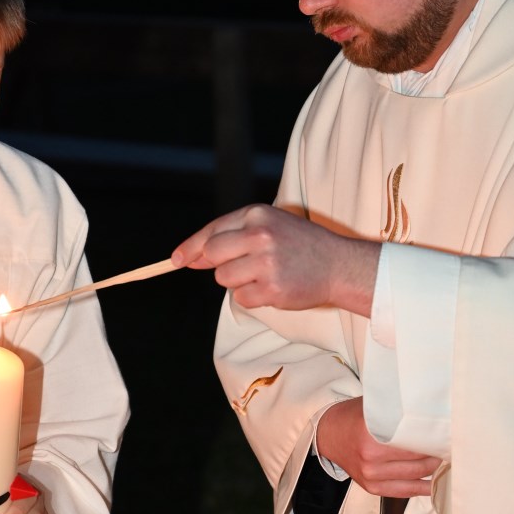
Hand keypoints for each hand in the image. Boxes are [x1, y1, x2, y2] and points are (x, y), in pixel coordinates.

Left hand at [172, 204, 378, 315]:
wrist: (339, 265)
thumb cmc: (301, 244)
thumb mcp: (270, 226)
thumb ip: (232, 236)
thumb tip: (192, 257)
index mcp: (257, 214)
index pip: (212, 231)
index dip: (191, 247)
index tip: (175, 259)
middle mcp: (260, 235)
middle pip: (213, 255)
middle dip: (220, 264)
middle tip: (243, 265)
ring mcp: (266, 263)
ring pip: (224, 279)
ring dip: (238, 282)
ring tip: (265, 274)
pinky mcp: (272, 288)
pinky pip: (242, 298)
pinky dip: (253, 297)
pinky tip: (273, 287)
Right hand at [318, 398, 439, 496]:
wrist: (328, 435)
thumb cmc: (353, 418)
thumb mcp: (373, 408)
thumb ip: (397, 412)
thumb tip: (428, 410)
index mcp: (371, 438)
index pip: (414, 443)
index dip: (434, 439)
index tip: (447, 434)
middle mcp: (371, 461)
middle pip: (418, 462)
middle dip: (437, 454)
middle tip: (449, 446)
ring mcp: (371, 477)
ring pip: (415, 477)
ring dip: (432, 470)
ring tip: (444, 459)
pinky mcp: (372, 488)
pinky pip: (404, 492)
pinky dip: (421, 488)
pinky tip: (434, 484)